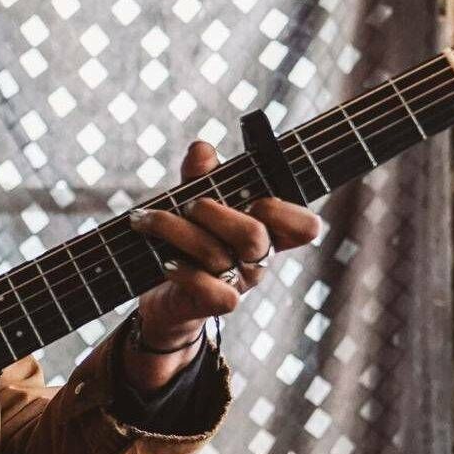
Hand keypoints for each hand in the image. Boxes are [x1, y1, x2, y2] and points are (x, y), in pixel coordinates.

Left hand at [123, 141, 322, 386]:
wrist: (163, 293)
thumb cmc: (187, 239)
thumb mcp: (193, 200)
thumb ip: (200, 174)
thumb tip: (202, 150)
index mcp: (267, 230)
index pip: (305, 227)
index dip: (286, 211)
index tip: (254, 199)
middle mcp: (259, 258)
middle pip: (253, 234)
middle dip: (213, 211)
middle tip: (188, 204)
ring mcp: (240, 283)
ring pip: (217, 255)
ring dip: (174, 230)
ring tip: (147, 221)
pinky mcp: (216, 304)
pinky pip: (210, 289)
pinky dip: (183, 271)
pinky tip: (164, 261)